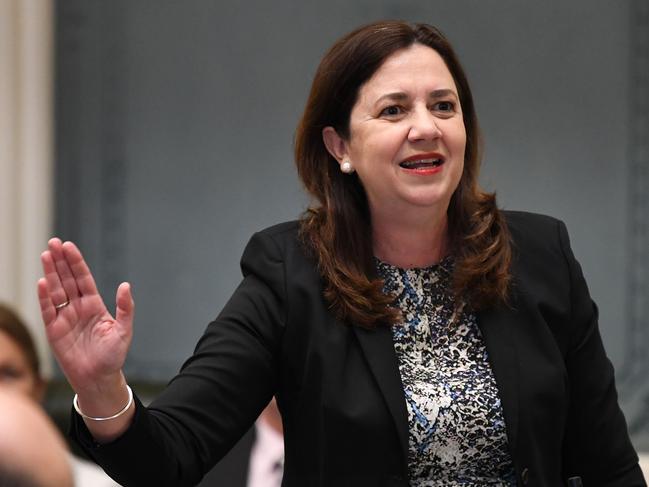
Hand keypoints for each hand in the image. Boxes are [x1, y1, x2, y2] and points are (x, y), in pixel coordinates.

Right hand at [38, 238, 133, 393]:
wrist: (99, 378)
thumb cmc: (113, 356)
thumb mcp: (124, 330)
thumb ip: (125, 308)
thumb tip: (125, 286)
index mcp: (94, 305)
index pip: (83, 279)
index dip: (76, 263)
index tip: (69, 246)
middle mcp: (78, 308)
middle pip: (67, 280)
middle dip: (60, 261)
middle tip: (53, 242)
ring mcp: (64, 318)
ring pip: (56, 291)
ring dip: (50, 273)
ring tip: (46, 255)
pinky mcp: (54, 331)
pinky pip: (48, 311)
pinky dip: (44, 297)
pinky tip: (42, 281)